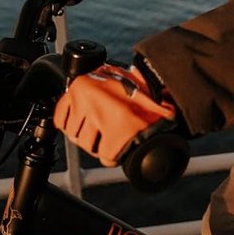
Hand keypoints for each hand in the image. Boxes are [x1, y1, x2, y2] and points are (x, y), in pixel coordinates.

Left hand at [54, 63, 179, 166]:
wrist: (172, 92)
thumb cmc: (144, 86)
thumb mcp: (112, 78)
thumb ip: (92, 89)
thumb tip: (74, 103)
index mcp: (83, 83)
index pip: (61, 116)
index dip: (75, 122)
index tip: (85, 123)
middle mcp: (89, 99)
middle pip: (74, 134)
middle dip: (89, 135)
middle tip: (107, 127)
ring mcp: (102, 118)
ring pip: (88, 146)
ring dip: (102, 145)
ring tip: (118, 132)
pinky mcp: (116, 136)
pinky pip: (106, 156)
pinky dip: (116, 155)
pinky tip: (125, 142)